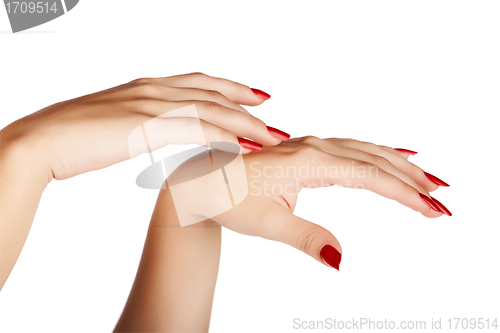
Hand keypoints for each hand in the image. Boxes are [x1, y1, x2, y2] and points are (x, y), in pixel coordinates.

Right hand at [1, 72, 286, 179]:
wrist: (42, 141)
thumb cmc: (72, 137)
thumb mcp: (115, 124)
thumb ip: (139, 124)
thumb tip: (151, 132)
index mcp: (146, 87)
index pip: (199, 83)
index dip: (230, 88)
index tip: (253, 96)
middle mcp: (154, 89)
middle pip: (214, 92)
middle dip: (247, 103)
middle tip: (273, 115)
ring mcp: (152, 104)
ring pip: (213, 109)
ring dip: (245, 123)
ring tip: (270, 137)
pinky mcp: (149, 124)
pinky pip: (198, 128)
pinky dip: (224, 136)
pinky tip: (243, 146)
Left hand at [165, 136, 451, 269]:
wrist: (202, 184)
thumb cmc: (229, 200)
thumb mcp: (266, 223)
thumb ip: (305, 238)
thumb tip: (341, 260)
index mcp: (308, 161)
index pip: (368, 175)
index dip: (402, 192)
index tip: (431, 209)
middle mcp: (313, 147)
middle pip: (374, 158)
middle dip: (410, 178)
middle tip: (442, 198)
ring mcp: (310, 147)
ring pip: (364, 151)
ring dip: (398, 165)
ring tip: (428, 179)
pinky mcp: (306, 152)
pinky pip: (350, 150)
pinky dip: (377, 155)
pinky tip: (390, 156)